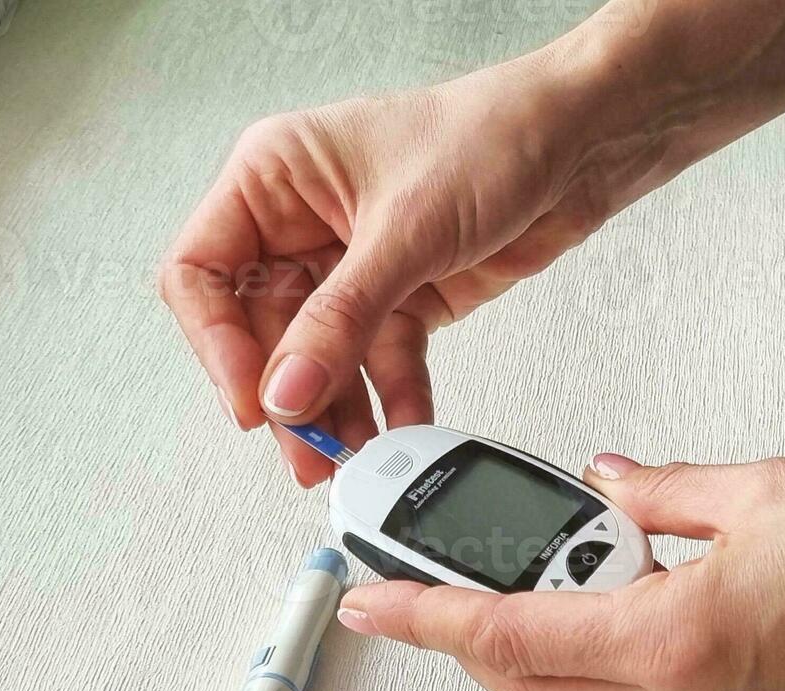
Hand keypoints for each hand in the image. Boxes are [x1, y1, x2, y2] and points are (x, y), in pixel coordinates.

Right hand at [158, 56, 670, 484]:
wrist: (582, 141)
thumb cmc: (492, 136)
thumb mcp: (403, 231)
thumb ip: (339, 319)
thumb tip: (286, 389)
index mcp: (274, 176)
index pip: (202, 274)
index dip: (217, 345)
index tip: (252, 401)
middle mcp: (304, 220)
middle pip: (263, 329)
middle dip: (288, 394)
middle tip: (310, 450)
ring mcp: (355, 261)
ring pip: (323, 355)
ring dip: (339, 409)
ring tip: (357, 459)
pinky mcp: (406, 293)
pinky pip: (383, 360)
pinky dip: (395, 397)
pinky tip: (407, 429)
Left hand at [335, 451, 784, 690]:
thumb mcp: (766, 485)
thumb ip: (665, 490)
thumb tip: (612, 485)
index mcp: (682, 640)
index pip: (512, 636)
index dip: (427, 618)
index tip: (373, 602)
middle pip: (534, 689)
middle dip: (473, 639)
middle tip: (445, 576)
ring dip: (545, 645)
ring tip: (558, 563)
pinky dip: (610, 652)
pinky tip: (631, 588)